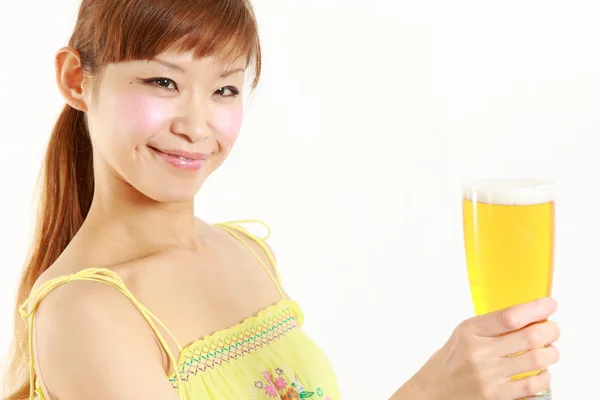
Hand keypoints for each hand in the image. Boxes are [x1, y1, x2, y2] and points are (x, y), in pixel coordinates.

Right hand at [400, 297, 559, 399]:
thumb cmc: (449, 363)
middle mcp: (478, 352)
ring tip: (549, 351)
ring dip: (551, 353)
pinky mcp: (495, 397)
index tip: (549, 304)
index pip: (509, 316)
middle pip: (529, 336)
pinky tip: (541, 372)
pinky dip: (544, 377)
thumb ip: (490, 327)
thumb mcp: (462, 336)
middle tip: (553, 329)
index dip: (535, 309)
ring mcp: (487, 376)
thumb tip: (529, 316)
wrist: (431, 393)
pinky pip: (533, 385)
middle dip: (550, 330)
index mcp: (469, 332)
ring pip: (536, 360)